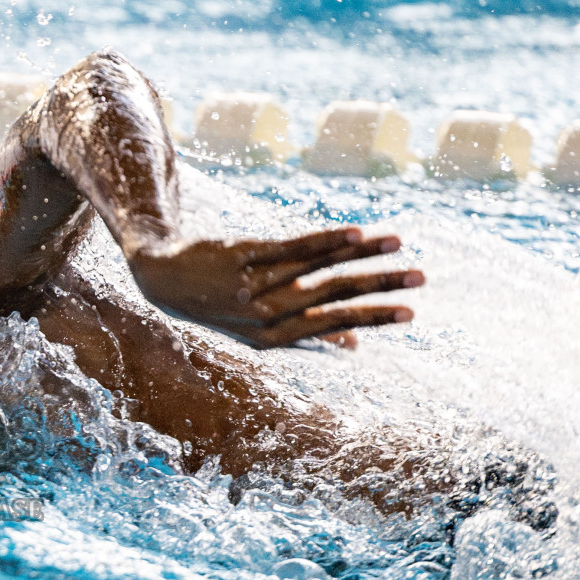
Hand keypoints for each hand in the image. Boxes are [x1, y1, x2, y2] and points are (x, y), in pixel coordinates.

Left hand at [128, 227, 421, 348]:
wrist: (160, 278)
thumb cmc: (217, 305)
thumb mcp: (254, 330)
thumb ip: (303, 335)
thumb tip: (353, 346)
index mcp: (269, 340)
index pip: (331, 327)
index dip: (370, 319)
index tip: (410, 314)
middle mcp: (260, 315)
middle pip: (330, 297)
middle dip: (377, 288)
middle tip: (420, 279)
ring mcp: (250, 284)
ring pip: (315, 268)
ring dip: (361, 255)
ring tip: (398, 243)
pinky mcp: (240, 254)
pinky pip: (290, 247)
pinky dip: (324, 240)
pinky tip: (355, 232)